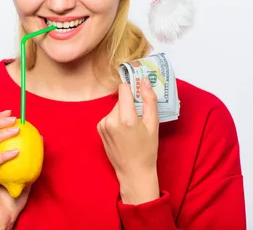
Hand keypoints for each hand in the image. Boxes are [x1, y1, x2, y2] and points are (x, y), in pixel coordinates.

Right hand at [0, 110, 30, 229]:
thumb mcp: (25, 173)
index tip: (11, 112)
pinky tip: (17, 152)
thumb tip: (40, 137)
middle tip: (14, 118)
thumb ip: (29, 156)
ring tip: (16, 129)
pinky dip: (2, 156)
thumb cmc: (12, 198)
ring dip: (0, 133)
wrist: (2, 220)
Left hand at [97, 77, 159, 204]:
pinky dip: (117, 119)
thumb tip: (144, 81)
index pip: (124, 89)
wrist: (133, 171)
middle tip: (140, 117)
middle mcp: (111, 120)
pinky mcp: (99, 128)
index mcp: (126, 118)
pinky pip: (110, 116)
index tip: (140, 92)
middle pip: (121, 99)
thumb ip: (149, 100)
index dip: (133, 88)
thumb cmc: (147, 150)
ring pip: (116, 107)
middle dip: (131, 103)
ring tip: (132, 128)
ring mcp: (103, 124)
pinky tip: (124, 132)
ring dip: (124, 112)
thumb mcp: (153, 124)